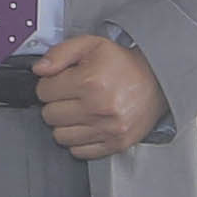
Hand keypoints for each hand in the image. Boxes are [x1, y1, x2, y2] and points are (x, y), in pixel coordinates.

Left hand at [32, 33, 166, 160]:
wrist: (157, 82)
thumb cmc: (124, 65)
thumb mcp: (91, 45)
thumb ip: (60, 53)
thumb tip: (39, 69)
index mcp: (90, 82)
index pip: (43, 92)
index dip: (49, 84)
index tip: (61, 82)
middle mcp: (98, 108)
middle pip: (49, 115)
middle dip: (56, 104)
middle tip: (71, 96)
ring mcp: (107, 129)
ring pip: (60, 136)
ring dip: (65, 124)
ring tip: (79, 110)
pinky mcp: (115, 144)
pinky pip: (78, 151)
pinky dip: (78, 140)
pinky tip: (88, 125)